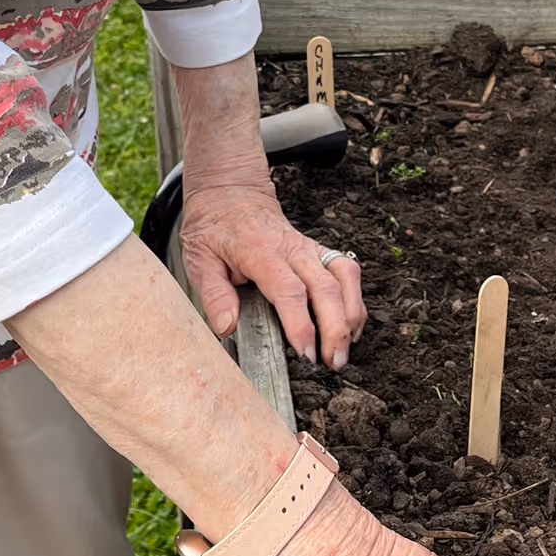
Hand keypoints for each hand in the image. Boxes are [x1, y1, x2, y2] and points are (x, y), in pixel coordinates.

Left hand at [179, 180, 365, 370]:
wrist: (231, 192)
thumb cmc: (215, 228)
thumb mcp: (200, 258)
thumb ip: (214, 294)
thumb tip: (226, 328)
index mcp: (260, 252)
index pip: (288, 290)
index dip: (301, 324)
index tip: (304, 353)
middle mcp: (292, 249)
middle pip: (327, 288)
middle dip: (335, 329)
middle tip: (332, 363)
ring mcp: (310, 249)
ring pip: (345, 278)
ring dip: (351, 316)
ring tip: (344, 350)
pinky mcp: (319, 251)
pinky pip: (348, 273)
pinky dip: (355, 302)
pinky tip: (351, 327)